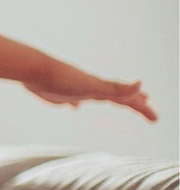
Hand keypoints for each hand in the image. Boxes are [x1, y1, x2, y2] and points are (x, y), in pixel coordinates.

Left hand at [23, 61, 157, 121]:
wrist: (34, 71)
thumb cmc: (61, 78)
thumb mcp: (92, 85)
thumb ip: (115, 87)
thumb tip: (140, 83)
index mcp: (100, 89)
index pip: (127, 100)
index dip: (142, 108)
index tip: (155, 118)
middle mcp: (91, 88)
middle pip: (117, 97)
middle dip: (133, 103)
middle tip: (147, 106)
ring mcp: (76, 91)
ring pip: (97, 96)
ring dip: (110, 100)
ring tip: (117, 102)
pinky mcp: (59, 95)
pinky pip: (73, 100)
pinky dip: (77, 104)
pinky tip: (74, 107)